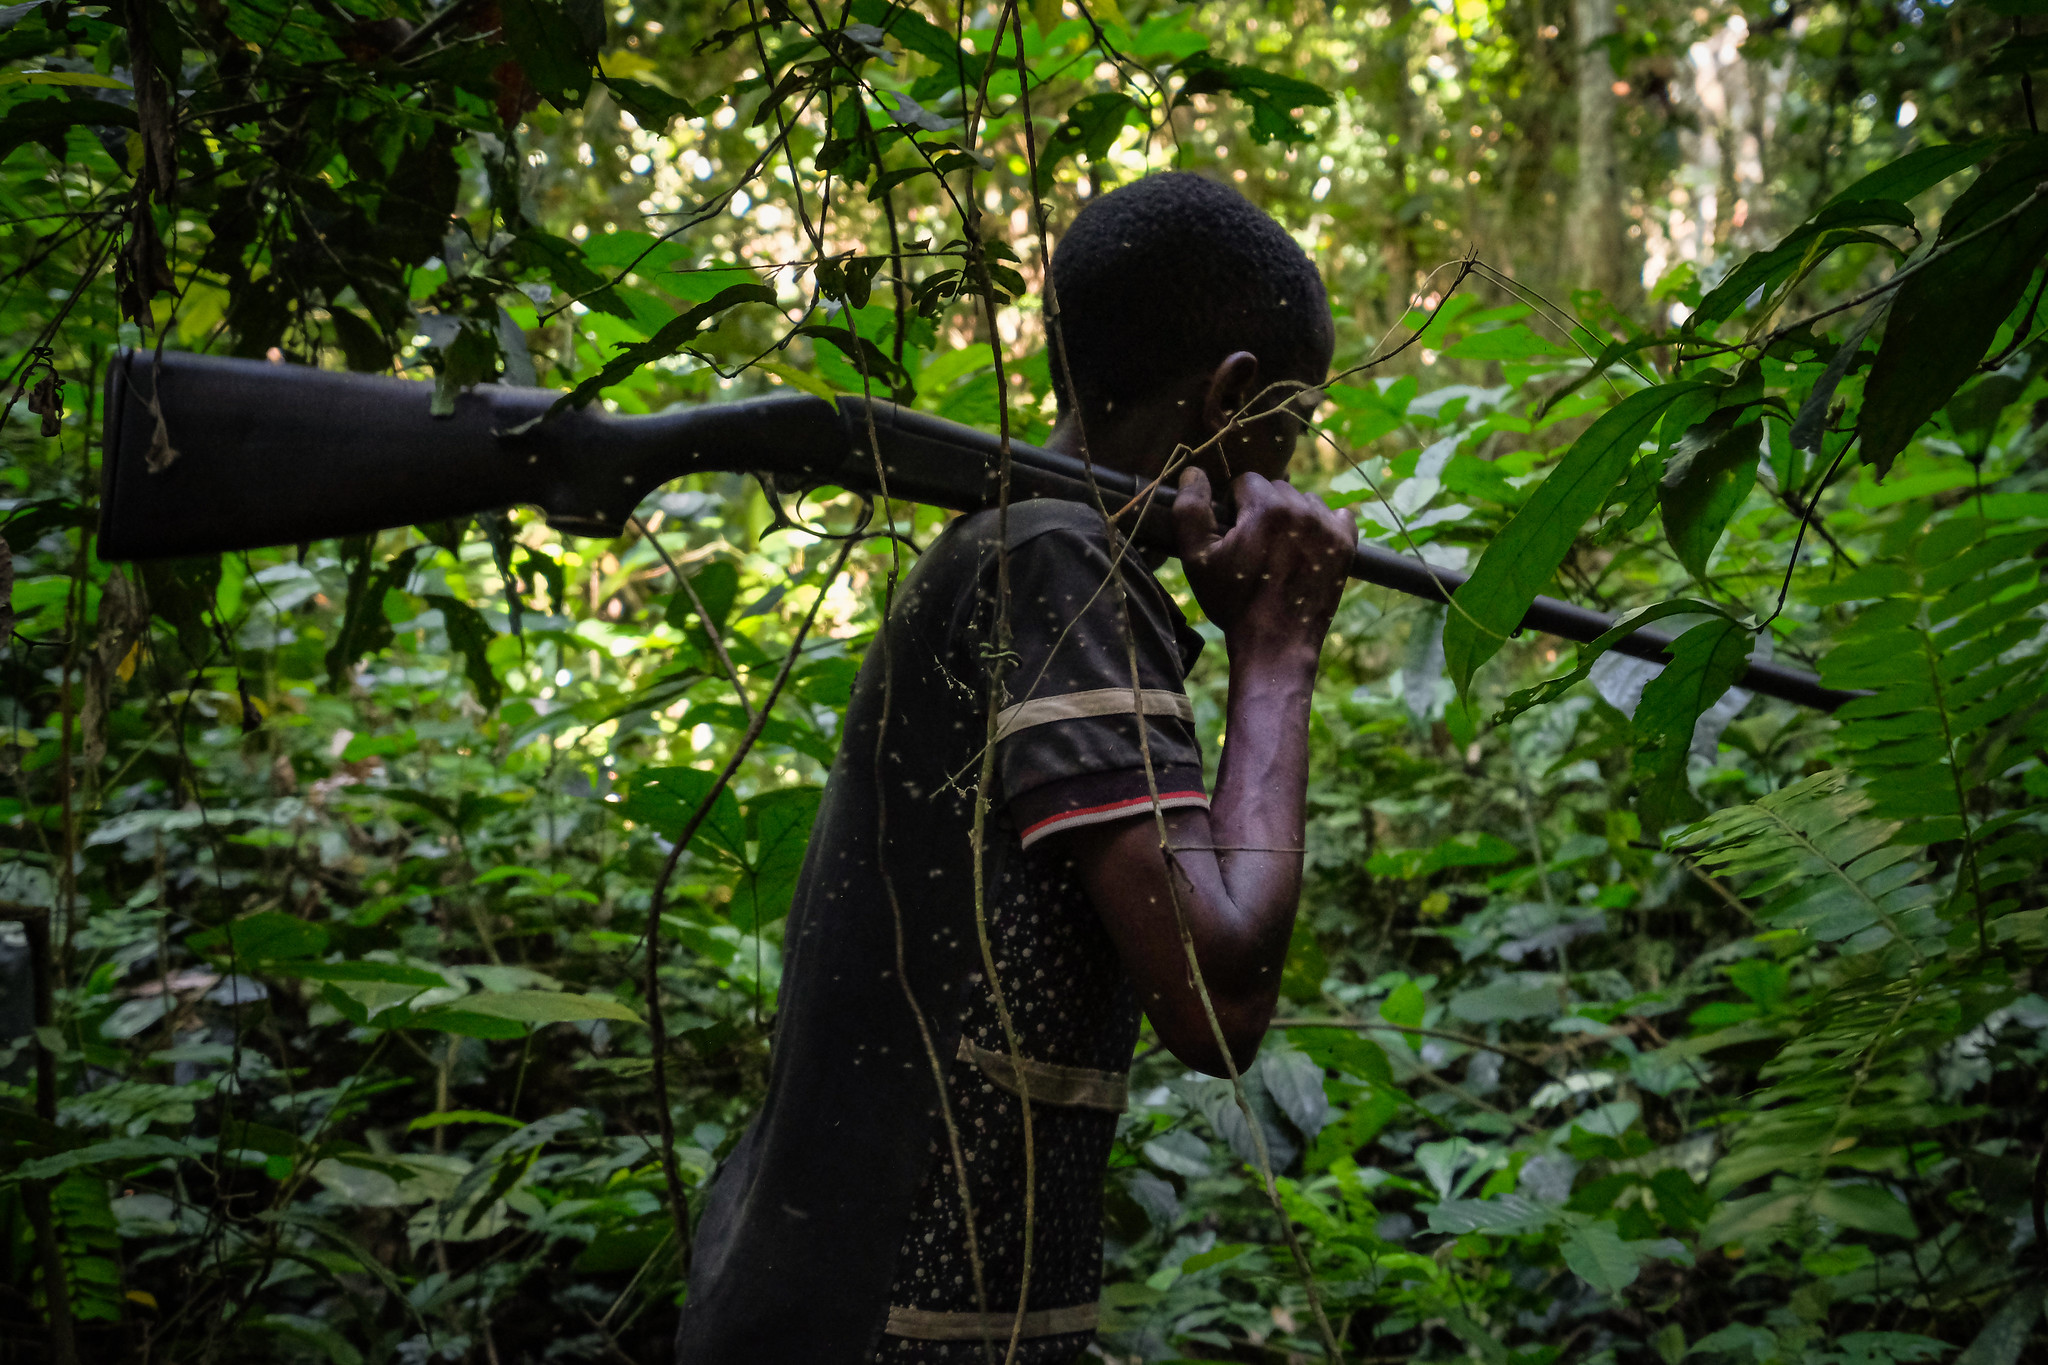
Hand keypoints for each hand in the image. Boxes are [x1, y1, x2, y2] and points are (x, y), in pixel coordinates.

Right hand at [1173, 466, 1355, 654]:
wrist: (1276, 644)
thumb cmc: (1233, 602)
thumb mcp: (1197, 559)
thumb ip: (1190, 510)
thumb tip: (1194, 471)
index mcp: (1266, 507)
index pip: (1246, 481)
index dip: (1233, 506)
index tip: (1232, 534)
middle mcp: (1303, 509)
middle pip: (1277, 488)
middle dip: (1262, 509)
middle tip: (1253, 545)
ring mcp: (1329, 528)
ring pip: (1305, 501)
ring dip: (1292, 516)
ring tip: (1280, 549)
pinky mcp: (1345, 546)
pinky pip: (1338, 516)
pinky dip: (1323, 526)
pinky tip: (1308, 548)